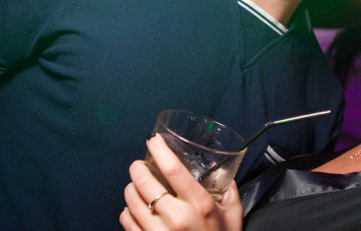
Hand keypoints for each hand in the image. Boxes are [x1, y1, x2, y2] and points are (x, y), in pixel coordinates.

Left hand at [120, 134, 243, 229]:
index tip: (153, 140)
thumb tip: (223, 172)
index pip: (173, 169)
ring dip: (131, 188)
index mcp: (199, 204)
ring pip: (131, 201)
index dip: (160, 150)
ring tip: (135, 185)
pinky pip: (126, 222)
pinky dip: (127, 212)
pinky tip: (133, 209)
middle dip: (137, 168)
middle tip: (139, 164)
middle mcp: (177, 217)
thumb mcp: (233, 214)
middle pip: (145, 182)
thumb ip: (228, 191)